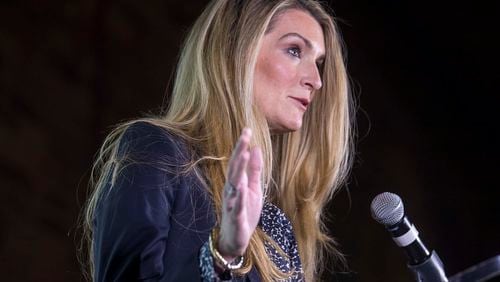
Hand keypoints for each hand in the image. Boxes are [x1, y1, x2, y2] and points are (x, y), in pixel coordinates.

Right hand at [217, 128, 262, 261]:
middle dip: (240, 152)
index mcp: (237, 182)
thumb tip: (256, 148)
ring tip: (244, 154)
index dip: (242, 146)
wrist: (235, 239)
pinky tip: (242, 189)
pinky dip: (238, 198)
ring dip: (238, 170)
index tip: (247, 130)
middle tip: (245, 136)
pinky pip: (236, 206)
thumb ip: (255, 170)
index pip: (238, 161)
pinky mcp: (235, 217)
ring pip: (234, 184)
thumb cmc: (244, 211)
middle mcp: (231, 190)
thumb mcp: (254, 189)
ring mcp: (232, 203)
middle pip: (234, 168)